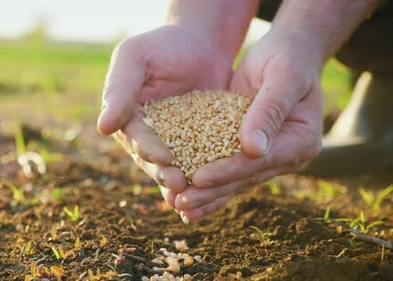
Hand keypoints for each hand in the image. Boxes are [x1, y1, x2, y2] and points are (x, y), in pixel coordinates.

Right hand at [97, 24, 234, 196]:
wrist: (201, 44)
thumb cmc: (163, 45)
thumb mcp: (135, 57)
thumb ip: (119, 88)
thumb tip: (103, 127)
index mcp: (127, 116)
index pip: (135, 136)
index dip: (147, 148)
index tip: (163, 158)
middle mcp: (146, 134)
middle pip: (152, 158)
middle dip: (164, 173)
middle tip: (179, 184)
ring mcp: (172, 141)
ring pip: (174, 166)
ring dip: (181, 182)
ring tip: (193, 193)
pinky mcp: (197, 143)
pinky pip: (198, 161)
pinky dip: (202, 176)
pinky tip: (213, 190)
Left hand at [174, 29, 323, 222]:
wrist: (288, 51)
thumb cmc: (287, 57)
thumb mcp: (282, 76)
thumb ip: (269, 110)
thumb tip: (254, 149)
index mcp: (301, 141)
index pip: (258, 162)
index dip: (227, 171)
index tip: (198, 178)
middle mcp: (286, 155)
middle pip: (244, 178)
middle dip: (211, 191)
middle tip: (181, 203)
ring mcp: (267, 156)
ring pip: (233, 180)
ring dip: (206, 195)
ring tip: (177, 206)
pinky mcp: (248, 150)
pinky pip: (226, 169)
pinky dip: (206, 182)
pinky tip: (183, 194)